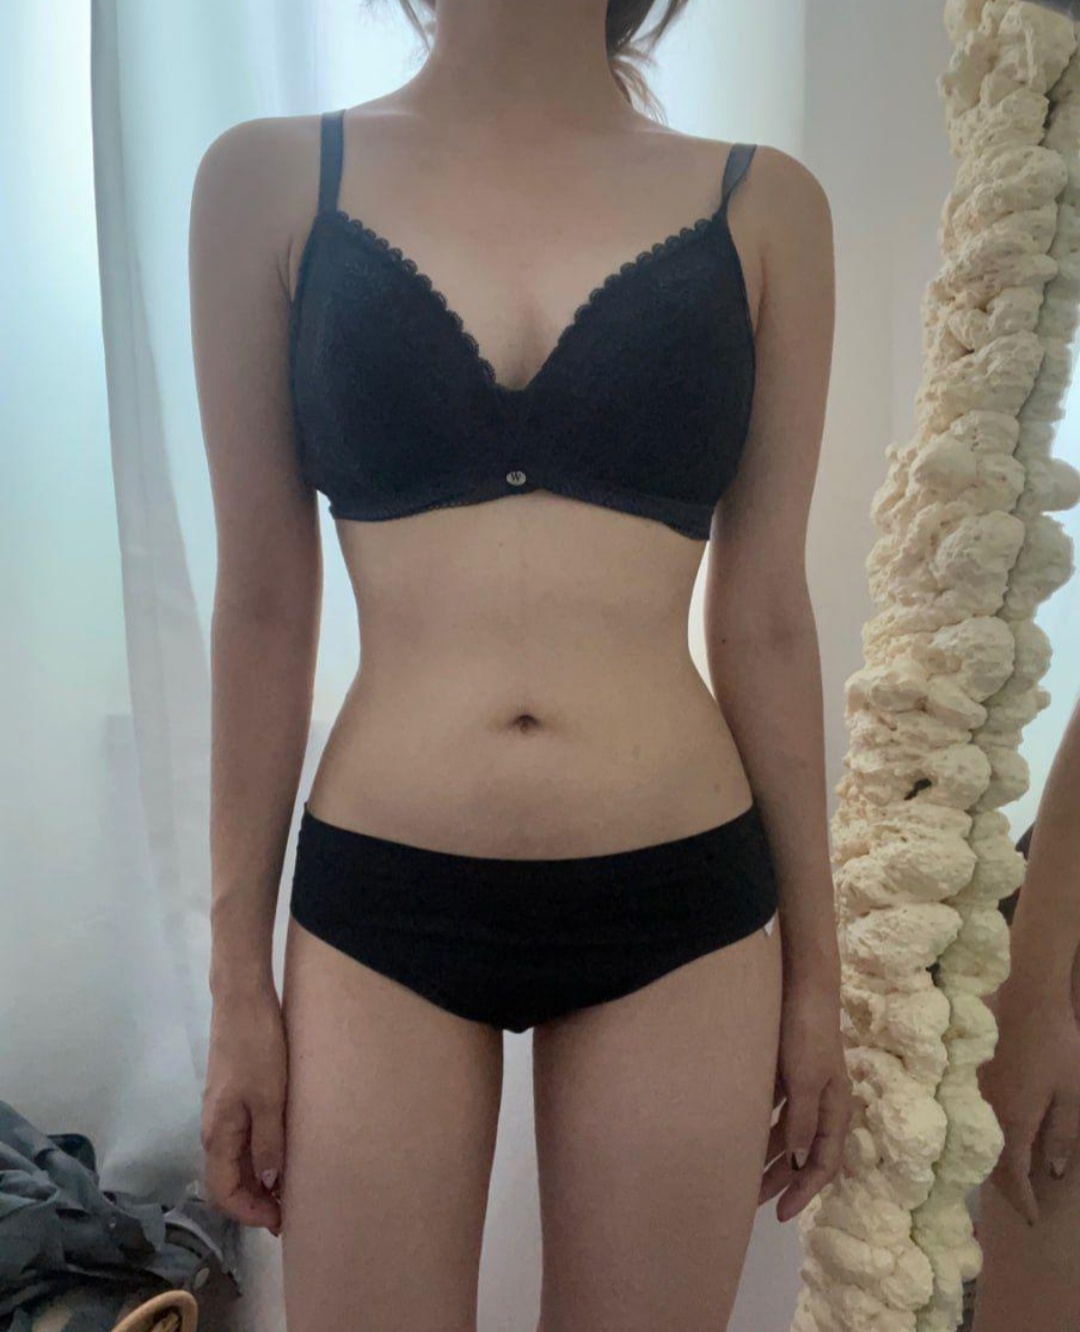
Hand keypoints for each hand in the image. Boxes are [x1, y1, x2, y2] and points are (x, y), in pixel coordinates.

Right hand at [201, 985, 287, 1235]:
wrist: (242, 1000)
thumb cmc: (257, 1048)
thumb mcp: (269, 1097)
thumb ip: (268, 1141)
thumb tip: (267, 1182)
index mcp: (218, 1133)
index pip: (223, 1191)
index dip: (249, 1212)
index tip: (279, 1221)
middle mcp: (213, 1127)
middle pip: (226, 1179)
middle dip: (254, 1200)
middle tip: (289, 1208)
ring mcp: (221, 1110)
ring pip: (234, 1159)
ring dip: (257, 1178)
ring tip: (288, 1185)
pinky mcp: (231, 1094)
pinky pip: (240, 1138)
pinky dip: (258, 1154)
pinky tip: (280, 1150)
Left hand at [759, 969, 853, 1221]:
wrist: (801, 983)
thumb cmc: (805, 1030)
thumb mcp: (804, 1079)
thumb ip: (802, 1120)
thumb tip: (802, 1162)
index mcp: (835, 1107)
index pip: (824, 1163)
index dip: (804, 1192)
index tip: (780, 1216)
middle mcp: (822, 1100)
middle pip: (804, 1152)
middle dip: (782, 1180)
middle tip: (751, 1202)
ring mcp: (803, 1084)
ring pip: (788, 1132)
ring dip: (769, 1156)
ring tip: (742, 1175)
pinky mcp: (785, 1069)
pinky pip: (775, 1110)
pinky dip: (761, 1128)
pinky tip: (740, 1135)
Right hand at [980, 974, 1079, 1224]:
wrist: (1025, 998)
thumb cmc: (1056, 1047)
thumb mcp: (1073, 1094)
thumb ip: (1063, 1135)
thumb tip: (1051, 1173)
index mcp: (1012, 1120)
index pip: (1013, 1173)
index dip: (1023, 1199)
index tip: (1033, 1220)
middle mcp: (986, 1112)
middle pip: (990, 1162)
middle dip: (1007, 1189)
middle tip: (1021, 1206)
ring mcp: (974, 1093)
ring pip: (978, 1142)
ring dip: (992, 1166)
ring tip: (1008, 1181)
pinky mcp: (970, 1077)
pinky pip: (973, 1122)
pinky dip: (984, 1141)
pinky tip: (992, 1141)